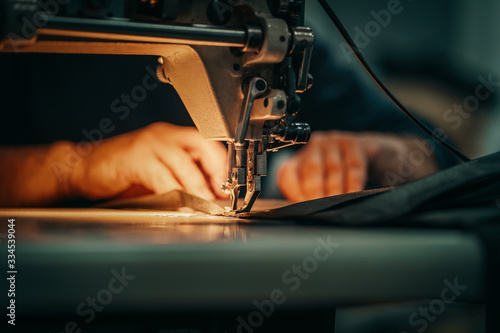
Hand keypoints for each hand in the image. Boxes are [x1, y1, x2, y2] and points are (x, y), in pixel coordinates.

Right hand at [68, 122, 227, 200]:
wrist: (84, 167)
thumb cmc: (123, 171)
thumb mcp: (159, 172)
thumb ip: (182, 178)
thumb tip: (209, 195)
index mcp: (172, 137)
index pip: (207, 144)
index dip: (221, 166)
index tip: (228, 186)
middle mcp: (164, 136)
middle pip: (201, 147)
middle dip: (215, 173)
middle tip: (221, 195)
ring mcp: (149, 144)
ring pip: (183, 164)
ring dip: (197, 186)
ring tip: (205, 203)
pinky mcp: (135, 158)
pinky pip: (162, 176)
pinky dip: (174, 192)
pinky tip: (180, 203)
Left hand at [277, 131, 438, 201]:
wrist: (378, 157)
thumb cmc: (345, 178)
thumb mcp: (325, 187)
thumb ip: (313, 199)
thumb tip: (305, 217)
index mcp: (300, 159)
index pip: (288, 173)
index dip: (294, 191)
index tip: (301, 208)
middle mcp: (314, 146)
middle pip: (311, 169)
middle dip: (315, 192)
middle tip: (320, 210)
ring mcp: (334, 141)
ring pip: (334, 168)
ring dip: (336, 190)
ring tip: (337, 206)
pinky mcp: (355, 143)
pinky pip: (354, 166)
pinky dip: (354, 183)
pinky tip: (354, 195)